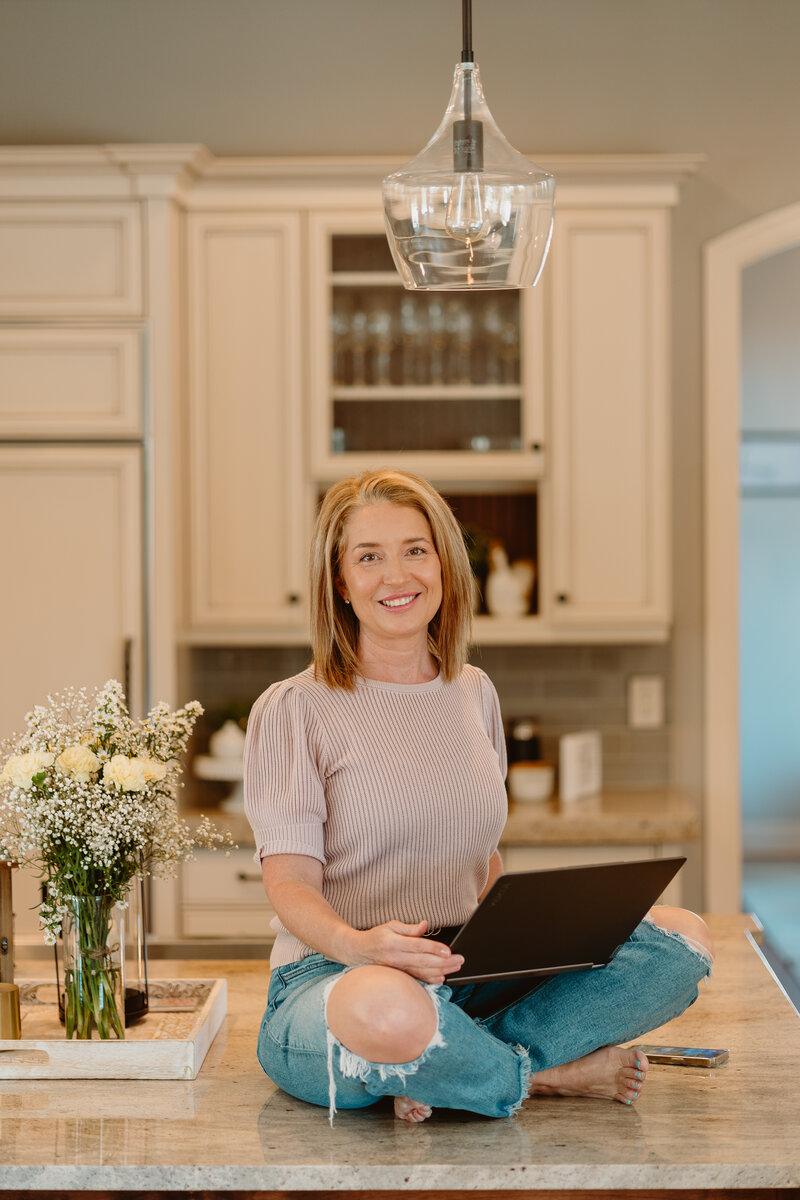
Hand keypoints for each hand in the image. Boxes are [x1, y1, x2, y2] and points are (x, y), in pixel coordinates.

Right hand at [347, 920, 464, 984]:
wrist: (358, 953)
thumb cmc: (376, 937)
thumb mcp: (390, 926)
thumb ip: (409, 928)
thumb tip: (425, 925)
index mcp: (395, 942)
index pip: (418, 946)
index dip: (434, 948)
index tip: (449, 950)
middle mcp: (396, 958)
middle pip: (424, 961)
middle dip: (444, 961)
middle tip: (460, 960)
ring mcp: (398, 969)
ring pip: (423, 972)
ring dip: (441, 970)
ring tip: (456, 967)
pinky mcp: (399, 976)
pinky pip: (417, 979)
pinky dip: (430, 980)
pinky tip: (442, 978)